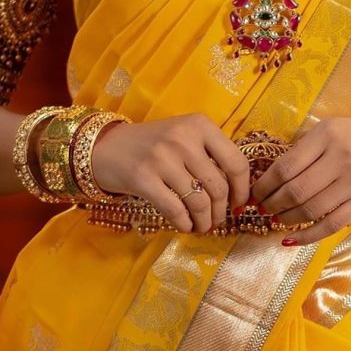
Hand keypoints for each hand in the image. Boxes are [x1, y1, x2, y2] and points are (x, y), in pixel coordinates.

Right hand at [90, 114, 250, 233]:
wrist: (108, 146)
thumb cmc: (154, 144)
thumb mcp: (184, 135)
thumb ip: (209, 153)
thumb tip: (237, 190)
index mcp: (199, 124)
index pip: (235, 161)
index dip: (242, 188)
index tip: (239, 203)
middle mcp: (182, 138)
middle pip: (218, 186)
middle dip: (221, 211)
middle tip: (217, 220)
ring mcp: (162, 157)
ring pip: (199, 201)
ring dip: (204, 221)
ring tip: (202, 225)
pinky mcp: (144, 178)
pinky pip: (175, 210)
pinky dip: (185, 224)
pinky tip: (185, 225)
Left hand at [250, 117, 350, 245]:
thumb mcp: (326, 130)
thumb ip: (302, 150)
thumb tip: (270, 179)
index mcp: (326, 136)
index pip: (287, 166)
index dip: (266, 184)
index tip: (255, 193)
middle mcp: (340, 158)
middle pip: (297, 191)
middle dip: (273, 204)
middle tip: (263, 208)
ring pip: (312, 210)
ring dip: (287, 219)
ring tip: (276, 219)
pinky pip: (331, 225)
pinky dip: (308, 236)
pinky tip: (291, 240)